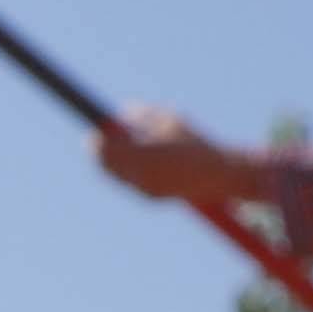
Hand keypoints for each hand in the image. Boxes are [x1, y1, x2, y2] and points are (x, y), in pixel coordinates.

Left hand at [97, 109, 266, 208]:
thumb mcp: (169, 120)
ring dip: (113, 162)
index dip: (99, 140)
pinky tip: (133, 163)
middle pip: (107, 165)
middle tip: (95, 141)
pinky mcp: (150, 197)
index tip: (96, 132)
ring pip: (117, 175)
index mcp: (146, 152)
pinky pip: (129, 183)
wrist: (216, 175)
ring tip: (116, 149)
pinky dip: (127, 173)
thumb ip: (143, 115)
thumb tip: (121, 114)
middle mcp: (143, 174)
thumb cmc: (194, 141)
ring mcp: (145, 188)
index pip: (109, 148)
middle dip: (100, 153)